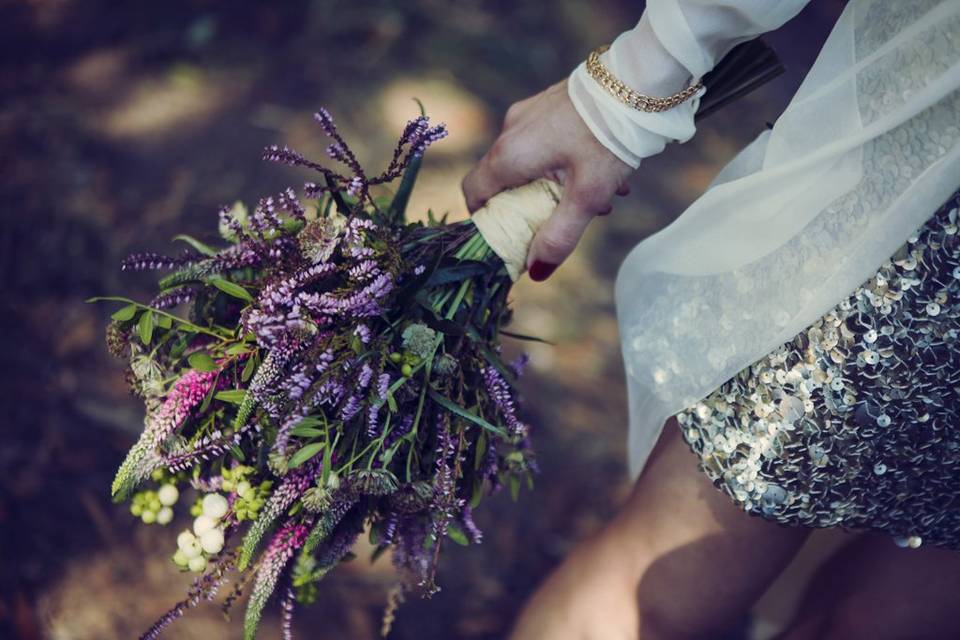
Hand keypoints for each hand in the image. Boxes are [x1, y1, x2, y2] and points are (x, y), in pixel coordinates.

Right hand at [462, 79, 633, 280]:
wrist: (639, 80)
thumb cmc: (608, 138)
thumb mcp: (586, 196)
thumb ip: (559, 236)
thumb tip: (535, 273)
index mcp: (510, 155)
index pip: (473, 192)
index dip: (485, 218)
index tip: (510, 233)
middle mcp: (511, 131)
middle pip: (506, 180)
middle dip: (536, 205)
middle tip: (571, 216)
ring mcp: (529, 113)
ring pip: (531, 161)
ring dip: (559, 184)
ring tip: (602, 195)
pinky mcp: (549, 103)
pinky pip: (547, 141)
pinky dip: (567, 161)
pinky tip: (604, 169)